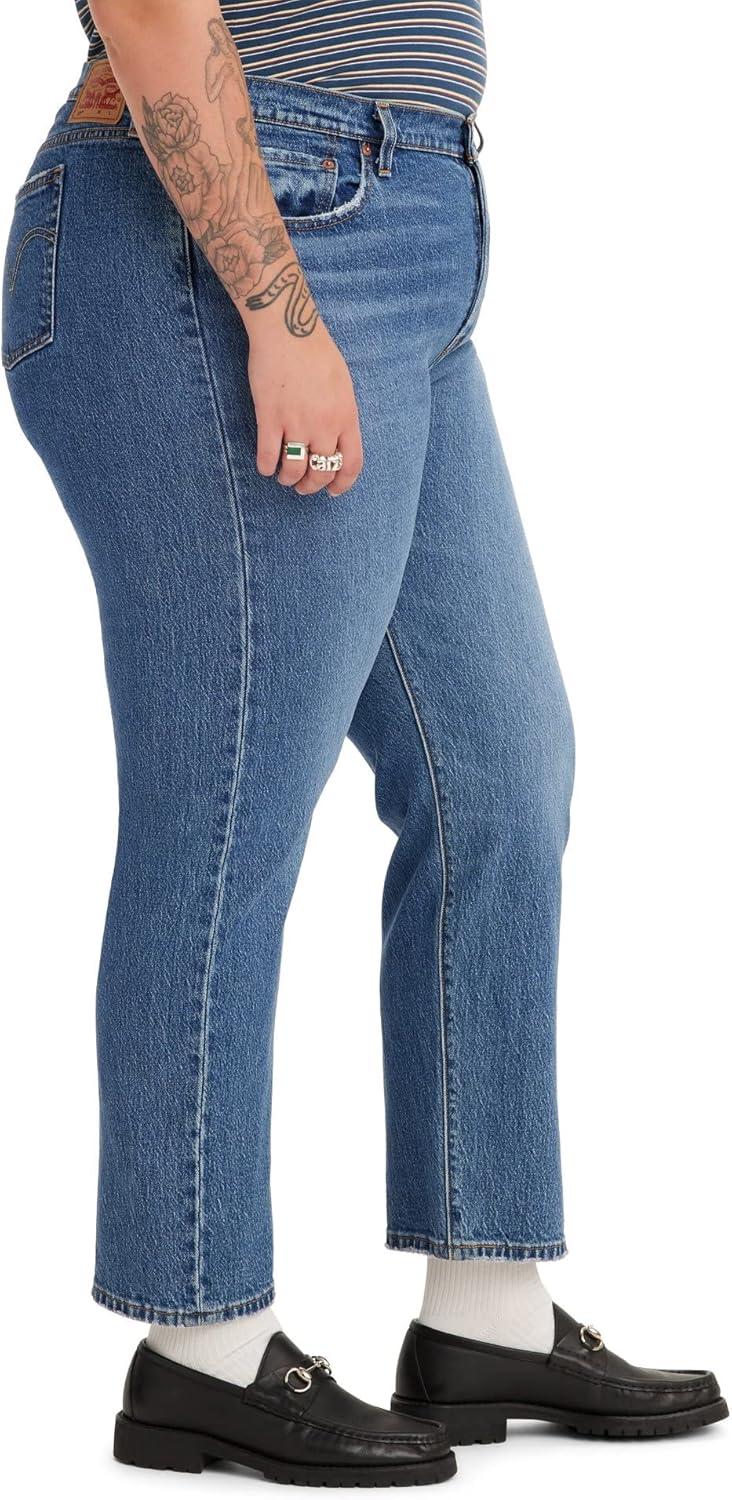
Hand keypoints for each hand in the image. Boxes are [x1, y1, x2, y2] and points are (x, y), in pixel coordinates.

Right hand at [247, 318, 362, 496]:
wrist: (288, 330)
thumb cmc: (317, 352)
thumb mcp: (343, 385)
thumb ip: (341, 414)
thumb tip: (336, 439)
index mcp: (346, 417)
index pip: (351, 464)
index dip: (341, 484)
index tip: (332, 491)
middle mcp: (324, 425)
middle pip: (322, 472)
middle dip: (311, 486)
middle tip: (301, 486)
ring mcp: (297, 423)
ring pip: (294, 470)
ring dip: (288, 479)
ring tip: (284, 476)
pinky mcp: (270, 418)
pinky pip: (268, 457)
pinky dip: (266, 467)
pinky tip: (265, 465)